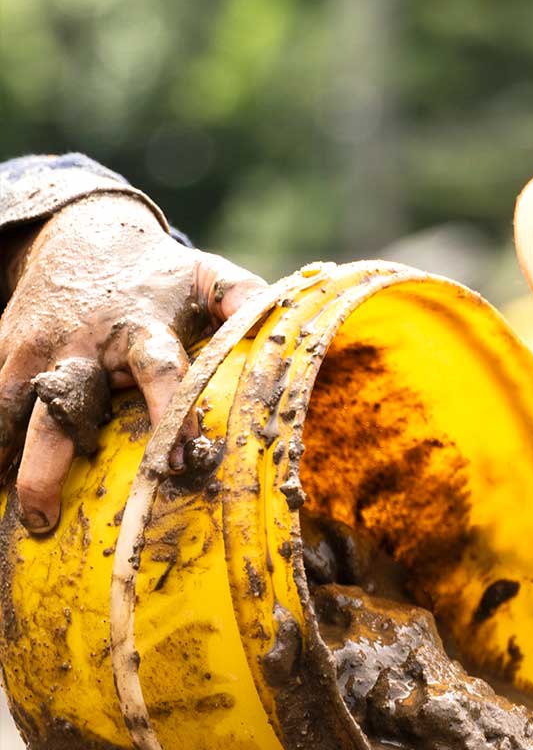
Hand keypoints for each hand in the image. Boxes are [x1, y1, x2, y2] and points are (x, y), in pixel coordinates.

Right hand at [0, 192, 264, 533]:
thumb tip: (287, 327)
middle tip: (45, 516)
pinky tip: (0, 482)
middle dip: (51, 461)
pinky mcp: (9, 350)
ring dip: (12, 460)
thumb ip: (246, 304)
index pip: (160, 372)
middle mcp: (84, 343)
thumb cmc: (160, 276)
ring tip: (18, 516)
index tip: (178, 458)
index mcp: (143, 330)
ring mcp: (39, 348)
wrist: (82, 232)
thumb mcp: (208, 278)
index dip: (169, 411)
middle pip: (65, 406)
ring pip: (16, 408)